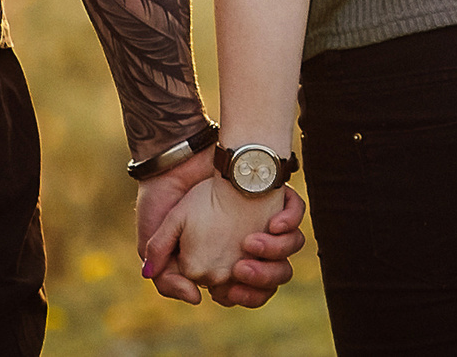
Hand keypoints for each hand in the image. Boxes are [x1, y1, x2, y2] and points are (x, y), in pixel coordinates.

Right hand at [137, 152, 306, 305]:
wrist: (179, 158)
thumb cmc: (168, 198)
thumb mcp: (160, 240)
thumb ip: (167, 276)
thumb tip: (196, 299)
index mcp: (227, 258)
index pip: (251, 292)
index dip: (246, 295)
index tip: (232, 288)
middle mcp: (252, 243)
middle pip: (275, 275)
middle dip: (263, 277)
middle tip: (242, 268)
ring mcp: (266, 221)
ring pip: (289, 249)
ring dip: (276, 251)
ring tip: (251, 241)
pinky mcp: (275, 196)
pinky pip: (296, 213)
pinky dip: (290, 218)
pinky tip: (274, 221)